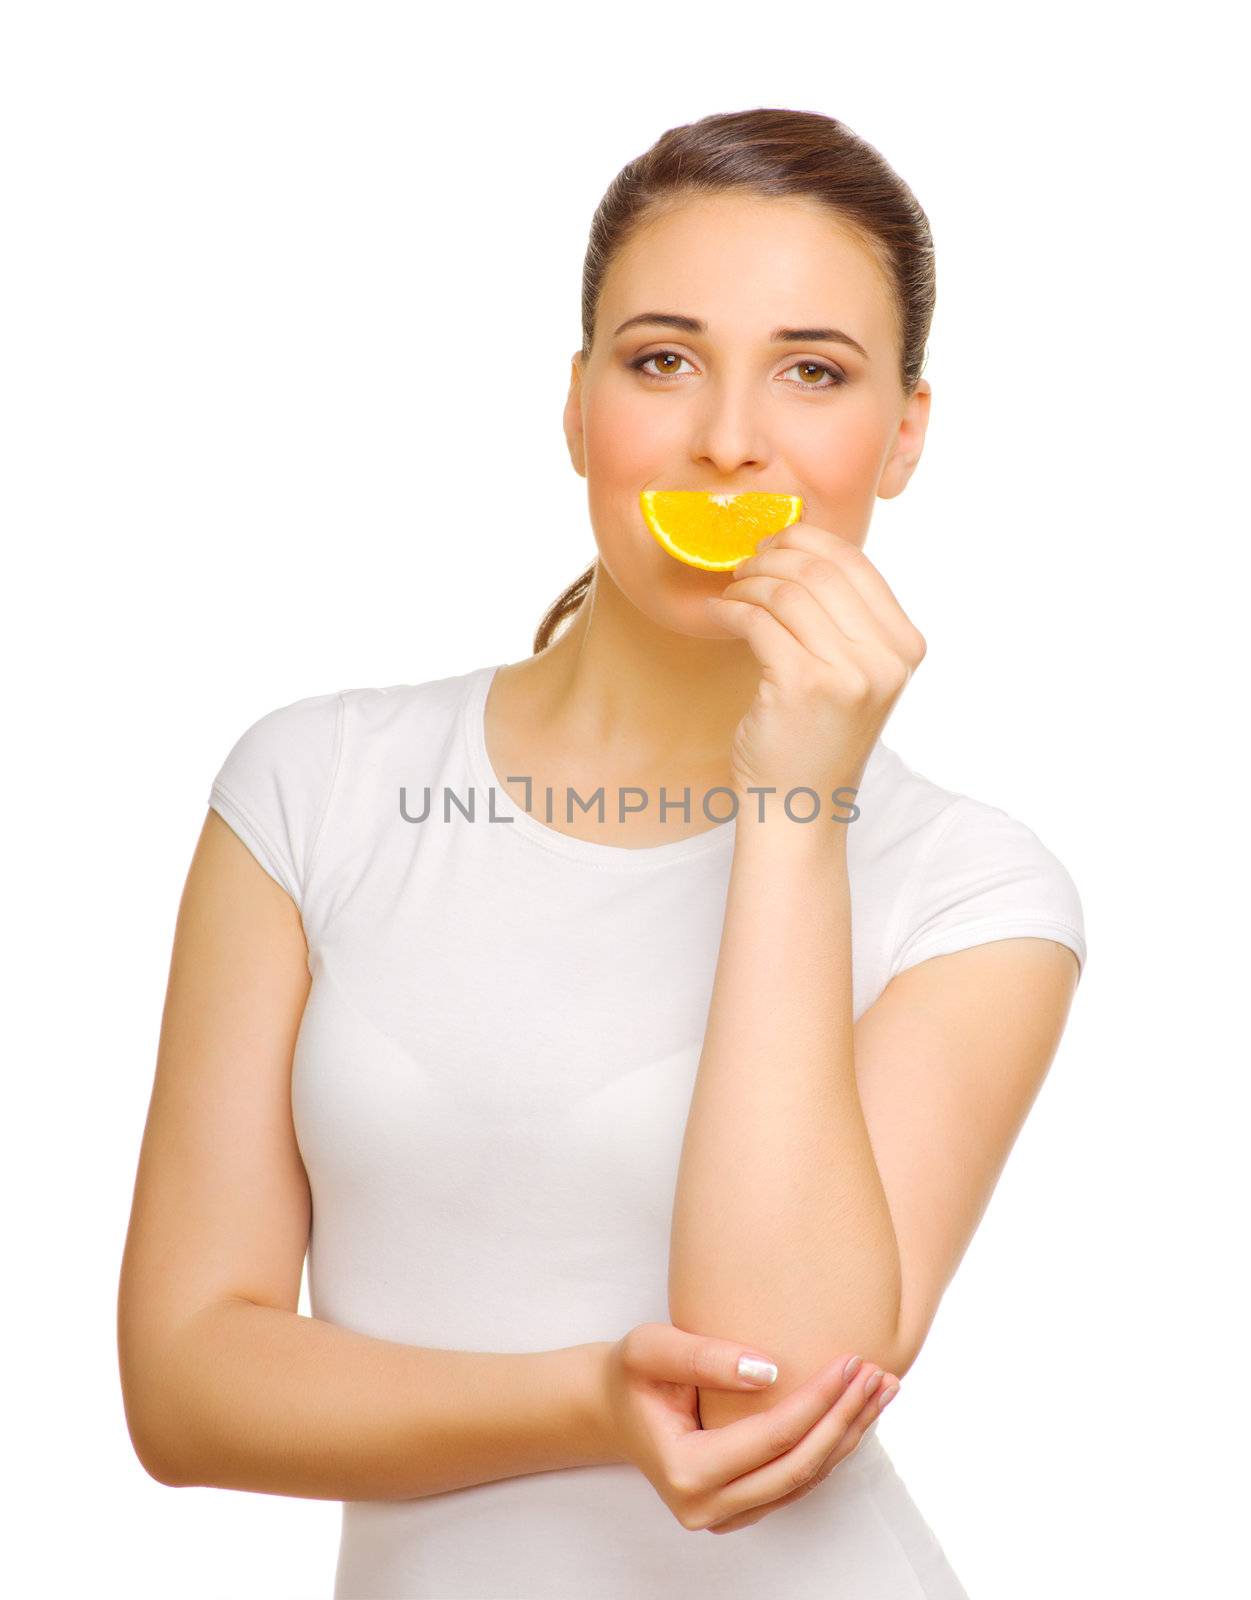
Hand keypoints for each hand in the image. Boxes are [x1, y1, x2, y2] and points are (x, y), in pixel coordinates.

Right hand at [600, 1321, 899, 1534]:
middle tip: (880, 1376)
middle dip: (846, 1419)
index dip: (818, 1400)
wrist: (614, 1407)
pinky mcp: (740, 1508)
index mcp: (685, 1471)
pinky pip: (797, 1482)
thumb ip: (704, 1357)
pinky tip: (855, 1412)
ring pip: (804, 1480)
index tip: (851, 1360)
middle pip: (798, 1467)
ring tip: (882, 1390)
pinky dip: (831, 1447)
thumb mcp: (650, 1350)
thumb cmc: (631, 1374)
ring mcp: (725, 1515)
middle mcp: (707, 1507)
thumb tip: (771, 1371)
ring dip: (848, 1434)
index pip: (772, 1437)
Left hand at [705, 521, 925, 802]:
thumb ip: (846, 619)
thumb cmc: (817, 736)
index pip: (856, 563)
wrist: (800, 805)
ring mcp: (847, 673)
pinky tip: (718, 613)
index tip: (774, 545)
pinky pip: (758, 621)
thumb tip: (801, 548)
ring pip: (786, 591)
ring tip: (732, 593)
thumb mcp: (855, 674)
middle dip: (772, 557)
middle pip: (819, 570)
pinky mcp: (802, 685)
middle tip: (745, 566)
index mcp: (905, 646)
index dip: (807, 540)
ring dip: (749, 583)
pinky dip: (731, 609)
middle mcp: (885, 658)